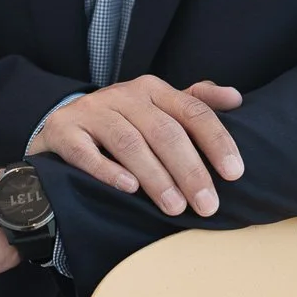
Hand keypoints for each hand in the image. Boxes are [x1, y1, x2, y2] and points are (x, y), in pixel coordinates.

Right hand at [28, 76, 244, 217]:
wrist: (61, 128)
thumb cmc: (121, 123)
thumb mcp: (157, 107)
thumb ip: (194, 103)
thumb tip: (235, 98)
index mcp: (153, 89)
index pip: (192, 110)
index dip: (216, 141)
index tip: (235, 173)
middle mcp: (123, 95)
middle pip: (164, 131)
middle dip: (190, 170)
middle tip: (207, 205)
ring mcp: (91, 111)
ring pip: (129, 143)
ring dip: (156, 177)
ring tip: (175, 207)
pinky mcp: (63, 131)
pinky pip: (86, 152)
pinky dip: (108, 171)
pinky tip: (129, 189)